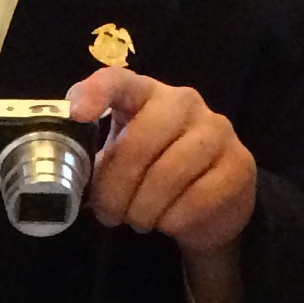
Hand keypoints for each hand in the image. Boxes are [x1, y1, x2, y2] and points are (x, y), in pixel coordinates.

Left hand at [67, 67, 255, 259]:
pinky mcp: (239, 166)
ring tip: (138, 219)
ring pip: (168, 175)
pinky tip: (168, 222)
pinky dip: (171, 221)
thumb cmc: (154, 174)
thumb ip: (96, 154)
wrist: (210, 204)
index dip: (96, 92)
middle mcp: (186, 103)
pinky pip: (196, 200)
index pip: (120, 80)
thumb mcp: (122, 159)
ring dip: (143, 209)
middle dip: (116, 188)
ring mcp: (218, 132)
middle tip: (109, 214)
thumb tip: (64, 170)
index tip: (78, 115)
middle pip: (140, 142)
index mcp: (149, 95)